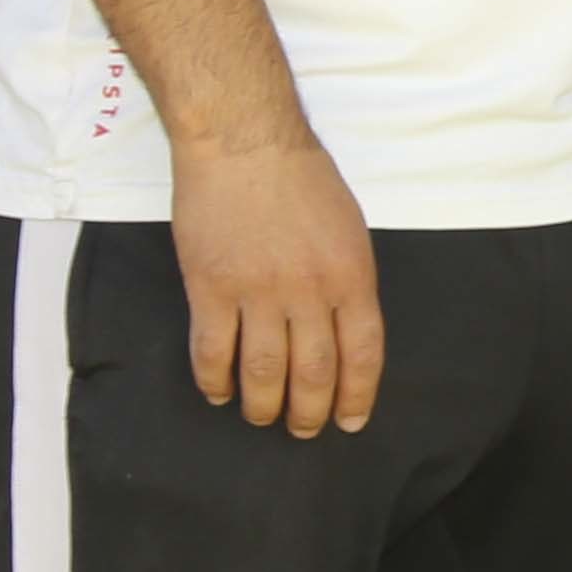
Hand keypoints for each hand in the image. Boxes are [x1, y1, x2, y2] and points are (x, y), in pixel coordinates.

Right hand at [171, 130, 381, 435]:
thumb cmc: (301, 178)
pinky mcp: (209, 286)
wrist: (243, 141)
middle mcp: (308, 290)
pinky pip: (212, 350)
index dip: (358, 395)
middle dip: (311, 411)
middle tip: (304, 430)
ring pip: (264, 370)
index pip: (362, 354)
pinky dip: (215, 380)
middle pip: (315, 371)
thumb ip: (348, 280)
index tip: (352, 421)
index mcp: (351, 276)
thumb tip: (344, 327)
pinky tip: (219, 392)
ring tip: (263, 418)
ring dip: (264, 404)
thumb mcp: (349, 229)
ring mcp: (257, 291)